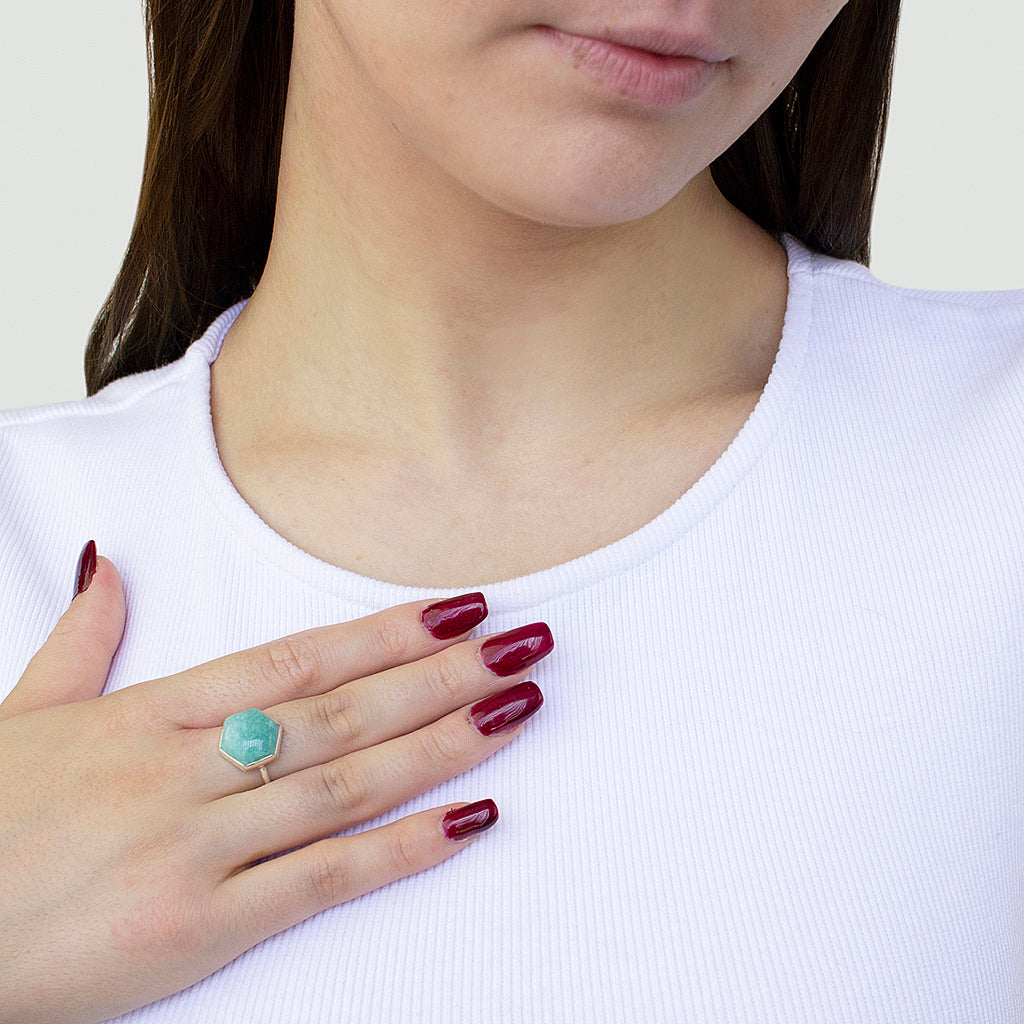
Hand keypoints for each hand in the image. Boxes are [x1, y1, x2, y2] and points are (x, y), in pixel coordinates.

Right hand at [0, 545, 549, 1023]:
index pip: (295, 658)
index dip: (385, 630)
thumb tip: (104, 562)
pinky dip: (405, 847)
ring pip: (346, 781)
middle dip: (443, 674)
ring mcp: (194, 845)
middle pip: (340, 710)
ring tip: (518, 708)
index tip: (458, 606)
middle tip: (524, 643)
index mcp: (148, 713)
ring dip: (443, 744)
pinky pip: (323, 878)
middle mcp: (183, 768)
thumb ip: (80, 639)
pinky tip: (472, 819)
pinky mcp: (199, 926)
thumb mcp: (21, 717)